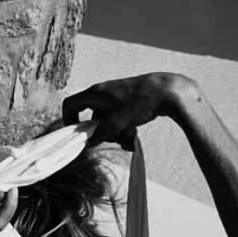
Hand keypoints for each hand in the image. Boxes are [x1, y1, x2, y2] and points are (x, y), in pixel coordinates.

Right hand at [62, 72, 190, 149]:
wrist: (167, 92)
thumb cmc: (139, 103)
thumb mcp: (116, 124)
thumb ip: (99, 135)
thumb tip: (87, 144)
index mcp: (95, 94)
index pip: (70, 105)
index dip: (69, 120)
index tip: (78, 134)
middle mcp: (103, 93)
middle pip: (90, 117)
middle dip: (99, 132)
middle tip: (110, 139)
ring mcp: (115, 96)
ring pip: (106, 120)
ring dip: (114, 133)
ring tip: (128, 139)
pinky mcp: (127, 100)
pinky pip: (118, 118)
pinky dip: (123, 128)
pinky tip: (133, 136)